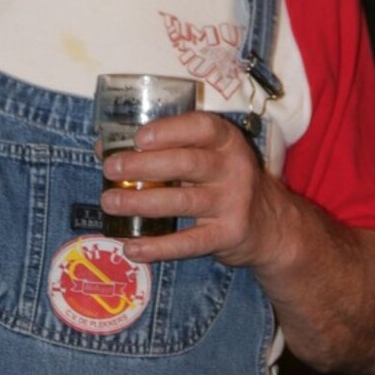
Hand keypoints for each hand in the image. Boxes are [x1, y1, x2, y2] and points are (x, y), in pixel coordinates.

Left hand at [100, 110, 281, 267]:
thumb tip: (104, 148)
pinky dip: (158, 247)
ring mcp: (233, 203)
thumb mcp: (207, 157)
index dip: (169, 130)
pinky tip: (132, 247)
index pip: (202, 127)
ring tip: (110, 203)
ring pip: (182, 201)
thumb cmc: (223, 182)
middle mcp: (234, 168)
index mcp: (227, 141)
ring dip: (141, 202)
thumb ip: (165, 150)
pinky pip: (188, 242)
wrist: (270, 225)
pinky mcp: (228, 235)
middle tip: (110, 169)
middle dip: (144, 165)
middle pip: (187, 163)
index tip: (138, 137)